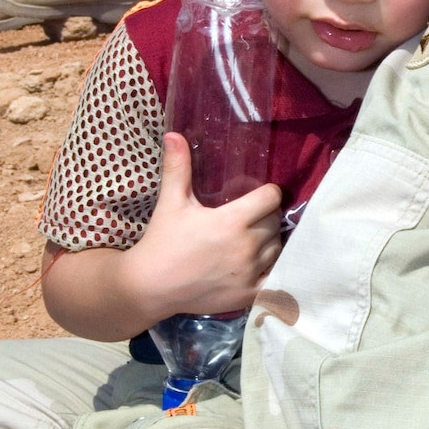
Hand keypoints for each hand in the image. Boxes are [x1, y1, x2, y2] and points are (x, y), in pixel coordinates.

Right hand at [127, 132, 282, 319]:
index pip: (271, 198)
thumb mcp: (171, 202)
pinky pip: (276, 276)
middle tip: (251, 217)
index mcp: (232, 221)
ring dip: (270, 241)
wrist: (150, 286)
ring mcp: (250, 272)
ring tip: (253, 239)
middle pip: (275, 222)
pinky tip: (260, 263)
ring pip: (278, 248)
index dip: (268, 193)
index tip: (259, 194)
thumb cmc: (162, 241)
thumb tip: (174, 134)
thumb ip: (178, 168)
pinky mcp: (249, 294)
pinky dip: (273, 268)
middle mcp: (246, 247)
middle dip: (267, 216)